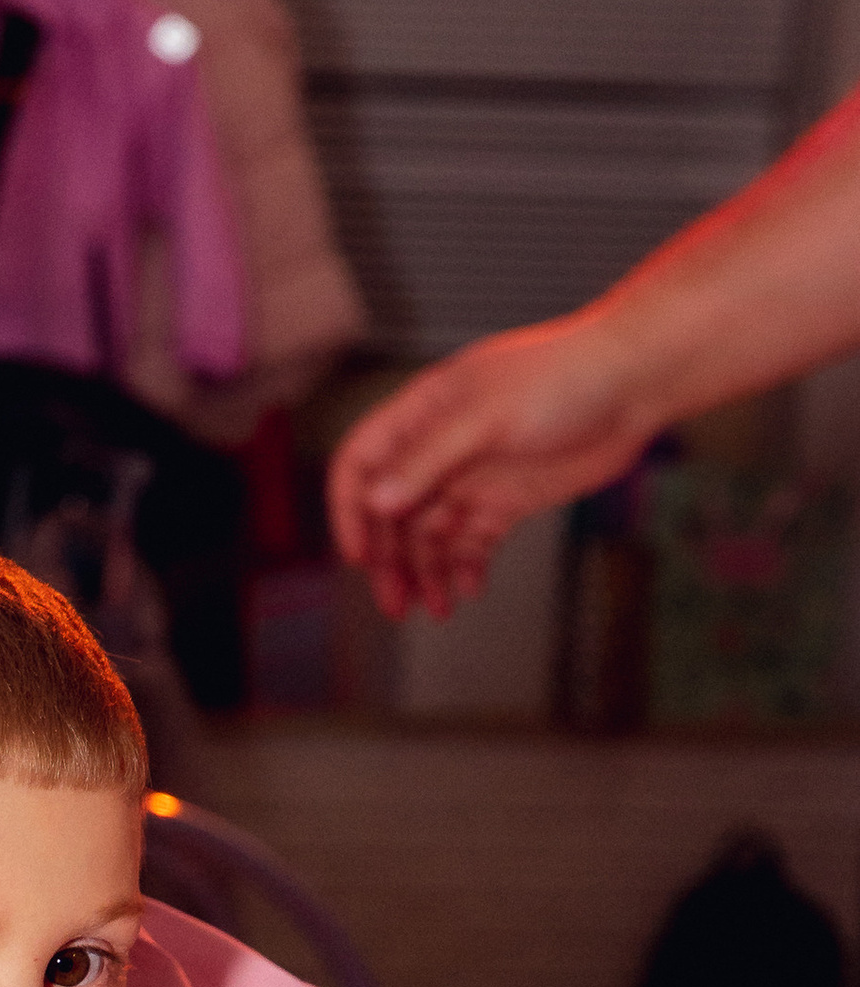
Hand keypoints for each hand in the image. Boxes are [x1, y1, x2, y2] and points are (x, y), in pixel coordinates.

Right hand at [326, 311, 652, 620]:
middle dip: (389, 560)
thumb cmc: (563, 378)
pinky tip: (468, 590)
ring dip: (424, 573)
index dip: (350, 510)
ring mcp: (473, 475)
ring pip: (429, 535)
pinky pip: (471, 543)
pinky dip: (464, 568)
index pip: (361, 463)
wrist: (635, 383)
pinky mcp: (507, 499)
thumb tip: (377, 501)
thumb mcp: (486, 417)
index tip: (359, 557)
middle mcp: (440, 448)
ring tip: (433, 608)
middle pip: (392, 512)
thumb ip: (428, 459)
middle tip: (395, 604)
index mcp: (422, 414)